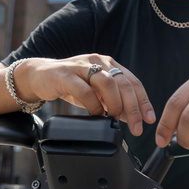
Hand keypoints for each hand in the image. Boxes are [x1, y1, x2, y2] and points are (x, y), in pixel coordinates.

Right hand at [19, 55, 155, 134]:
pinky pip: (85, 90)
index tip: (149, 119)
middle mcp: (98, 61)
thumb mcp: (95, 93)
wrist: (40, 76)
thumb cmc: (70, 85)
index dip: (143, 101)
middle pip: (123, 83)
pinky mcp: (66, 74)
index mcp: (108, 64)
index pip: (133, 82)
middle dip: (133, 108)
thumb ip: (112, 102)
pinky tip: (96, 115)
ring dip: (115, 105)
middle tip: (137, 127)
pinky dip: (94, 105)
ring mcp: (82, 66)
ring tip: (115, 119)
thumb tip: (131, 117)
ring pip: (107, 83)